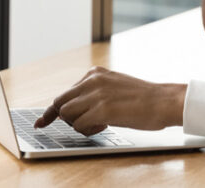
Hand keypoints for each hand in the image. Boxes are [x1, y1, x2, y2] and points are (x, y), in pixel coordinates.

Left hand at [34, 67, 186, 135]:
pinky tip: (104, 126)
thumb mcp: (114, 86)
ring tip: (99, 124)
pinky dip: (88, 130)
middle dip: (65, 118)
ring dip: (79, 124)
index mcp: (95, 74)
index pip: (65, 94)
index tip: (41, 122)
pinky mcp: (102, 110)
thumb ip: (94, 93)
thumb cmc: (142, 98)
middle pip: (61, 104)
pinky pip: (79, 125)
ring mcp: (96, 95)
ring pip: (67, 115)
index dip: (52, 111)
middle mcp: (92, 81)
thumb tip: (75, 108)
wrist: (163, 101)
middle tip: (79, 125)